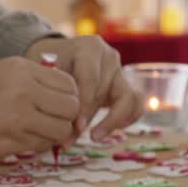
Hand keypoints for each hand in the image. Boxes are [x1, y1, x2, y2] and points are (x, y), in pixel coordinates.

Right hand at [0, 56, 80, 158]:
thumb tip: (69, 101)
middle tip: (53, 122)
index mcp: (20, 69)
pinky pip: (40, 147)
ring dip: (54, 135)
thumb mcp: (1, 73)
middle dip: (67, 118)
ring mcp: (16, 119)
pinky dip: (37, 146)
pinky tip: (21, 139)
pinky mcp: (9, 143)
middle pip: (71, 108)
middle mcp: (22, 91)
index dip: (70, 97)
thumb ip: (34, 81)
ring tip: (36, 132)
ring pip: (60, 131)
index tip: (59, 105)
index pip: (69, 84)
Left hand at [25, 36, 141, 138]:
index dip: (84, 104)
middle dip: (91, 116)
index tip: (76, 126)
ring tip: (96, 136)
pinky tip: (107, 130)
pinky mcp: (127, 85)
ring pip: (130, 97)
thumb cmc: (52, 65)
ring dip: (114, 120)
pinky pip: (136, 104)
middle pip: (106, 90)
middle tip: (76, 135)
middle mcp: (110, 56)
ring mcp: (121, 70)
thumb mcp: (50, 75)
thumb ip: (58, 99)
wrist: (60, 56)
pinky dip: (126, 119)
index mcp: (90, 47)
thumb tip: (65, 139)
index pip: (90, 79)